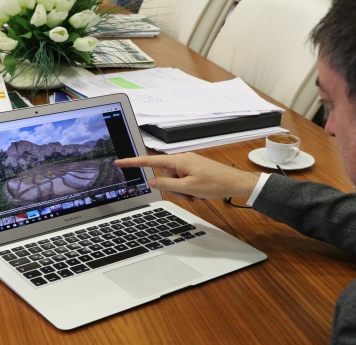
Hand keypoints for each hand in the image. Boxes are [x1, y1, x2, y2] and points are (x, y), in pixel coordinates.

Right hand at [114, 153, 260, 201]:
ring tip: (196, 195)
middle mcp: (182, 160)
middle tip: (188, 196)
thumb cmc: (215, 183)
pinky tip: (198, 193)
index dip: (134, 162)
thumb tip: (151, 181)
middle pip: (164, 176)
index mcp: (178, 161)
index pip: (150, 161)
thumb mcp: (187, 187)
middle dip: (173, 189)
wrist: (235, 182)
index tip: (120, 161)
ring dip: (182, 191)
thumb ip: (166, 185)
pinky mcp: (194, 169)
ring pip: (174, 181)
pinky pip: (183, 180)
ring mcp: (189, 164)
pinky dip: (188, 189)